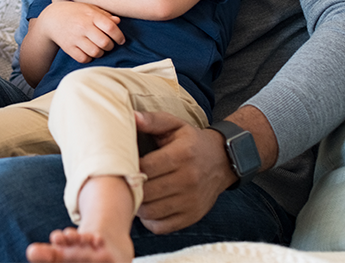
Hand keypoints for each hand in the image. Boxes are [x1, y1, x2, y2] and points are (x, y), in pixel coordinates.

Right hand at [39, 1, 123, 63]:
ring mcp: (75, 38)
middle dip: (110, 46)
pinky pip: (83, 58)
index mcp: (90, 15)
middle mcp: (83, 26)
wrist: (51, 18)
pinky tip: (89, 52)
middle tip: (108, 44)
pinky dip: (89, 58)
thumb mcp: (89, 8)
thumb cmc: (75, 12)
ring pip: (95, 52)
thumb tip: (118, 21)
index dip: (119, 36)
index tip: (121, 40)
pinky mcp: (68, 47)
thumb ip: (104, 15)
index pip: (110, 27)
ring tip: (99, 48)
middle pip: (105, 42)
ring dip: (100, 52)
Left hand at [133, 111, 235, 233]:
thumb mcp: (174, 124)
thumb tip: (132, 117)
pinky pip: (162, 227)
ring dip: (137, 205)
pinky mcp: (192, 216)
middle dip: (131, 188)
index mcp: (181, 155)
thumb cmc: (191, 141)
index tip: (122, 164)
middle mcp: (188, 180)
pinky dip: (149, 220)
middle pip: (146, 192)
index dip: (129, 167)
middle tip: (124, 181)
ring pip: (151, 212)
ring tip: (134, 192)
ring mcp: (191, 201)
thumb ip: (152, 120)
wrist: (222, 161)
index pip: (146, 168)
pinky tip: (148, 205)